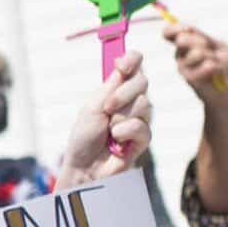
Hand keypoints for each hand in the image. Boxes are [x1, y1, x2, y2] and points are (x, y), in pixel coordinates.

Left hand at [58, 51, 152, 187]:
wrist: (84, 166)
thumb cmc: (84, 138)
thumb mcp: (92, 107)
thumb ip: (109, 87)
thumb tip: (122, 67)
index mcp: (116, 90)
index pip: (134, 65)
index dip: (132, 60)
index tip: (122, 65)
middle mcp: (131, 101)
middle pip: (142, 81)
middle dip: (123, 93)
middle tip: (106, 108)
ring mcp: (139, 119)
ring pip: (144, 103)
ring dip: (120, 117)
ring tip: (108, 131)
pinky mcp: (143, 138)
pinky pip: (142, 126)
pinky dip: (125, 132)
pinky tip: (116, 142)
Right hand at [166, 22, 227, 102]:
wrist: (227, 90)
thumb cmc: (224, 66)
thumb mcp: (218, 46)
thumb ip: (204, 37)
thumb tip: (187, 30)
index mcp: (186, 44)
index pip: (170, 32)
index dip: (175, 28)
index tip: (187, 28)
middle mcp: (180, 55)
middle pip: (182, 39)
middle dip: (200, 42)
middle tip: (209, 49)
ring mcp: (182, 67)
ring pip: (197, 52)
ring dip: (212, 57)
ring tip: (215, 64)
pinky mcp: (189, 78)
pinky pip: (205, 65)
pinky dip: (215, 68)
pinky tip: (215, 73)